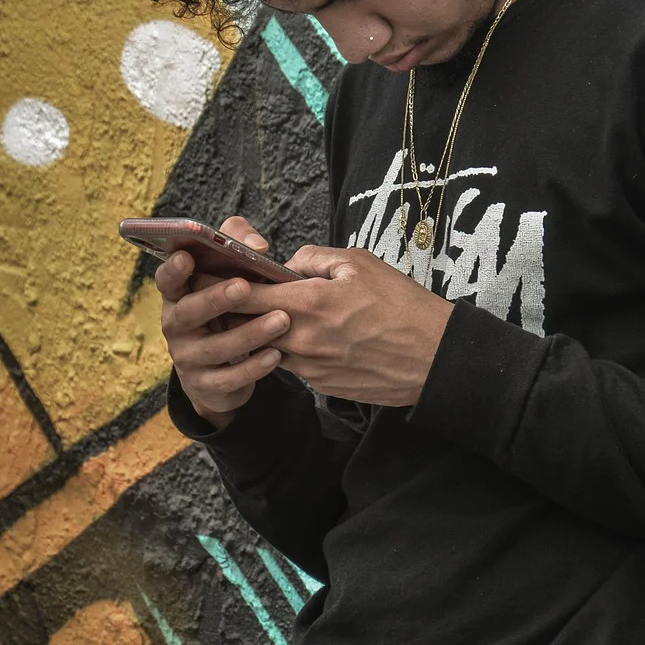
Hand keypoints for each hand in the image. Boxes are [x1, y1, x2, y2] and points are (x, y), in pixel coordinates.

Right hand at [156, 215, 290, 424]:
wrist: (221, 367)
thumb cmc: (228, 305)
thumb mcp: (230, 272)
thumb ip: (238, 245)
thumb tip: (257, 244)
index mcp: (178, 295)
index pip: (166, 280)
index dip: (173, 270)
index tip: (186, 257)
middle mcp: (176, 325)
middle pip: (189, 312)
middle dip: (215, 299)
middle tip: (244, 287)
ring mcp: (188, 357)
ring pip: (213, 348)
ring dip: (248, 334)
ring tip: (281, 320)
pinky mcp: (205, 385)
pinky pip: (228, 378)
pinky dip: (253, 368)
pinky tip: (275, 355)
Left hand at [229, 244, 454, 407]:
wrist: (434, 358)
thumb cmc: (402, 305)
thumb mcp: (360, 263)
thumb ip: (313, 258)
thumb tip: (287, 264)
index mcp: (308, 303)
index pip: (245, 294)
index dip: (223, 283)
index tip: (210, 274)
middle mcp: (301, 340)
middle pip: (247, 326)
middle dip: (237, 310)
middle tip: (236, 294)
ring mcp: (310, 367)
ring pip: (268, 348)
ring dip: (266, 333)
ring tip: (279, 315)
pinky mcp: (322, 386)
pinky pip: (295, 365)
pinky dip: (293, 350)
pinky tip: (313, 338)